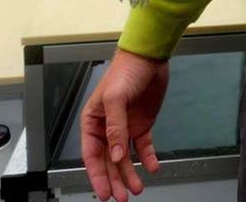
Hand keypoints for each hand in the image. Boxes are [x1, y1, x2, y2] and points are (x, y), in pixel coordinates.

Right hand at [81, 48, 169, 201]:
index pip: (92, 155)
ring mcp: (126, 127)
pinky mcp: (142, 124)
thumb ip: (115, 129)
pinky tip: (152, 167)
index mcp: (93, 121)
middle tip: (122, 197)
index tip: (103, 193)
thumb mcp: (115, 98)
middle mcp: (108, 127)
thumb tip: (116, 156)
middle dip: (115, 180)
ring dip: (130, 173)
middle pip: (109, 161)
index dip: (97, 175)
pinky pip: (143, 146)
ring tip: (137, 189)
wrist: (149, 57)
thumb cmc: (125, 71)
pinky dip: (148, 158)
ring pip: (125, 158)